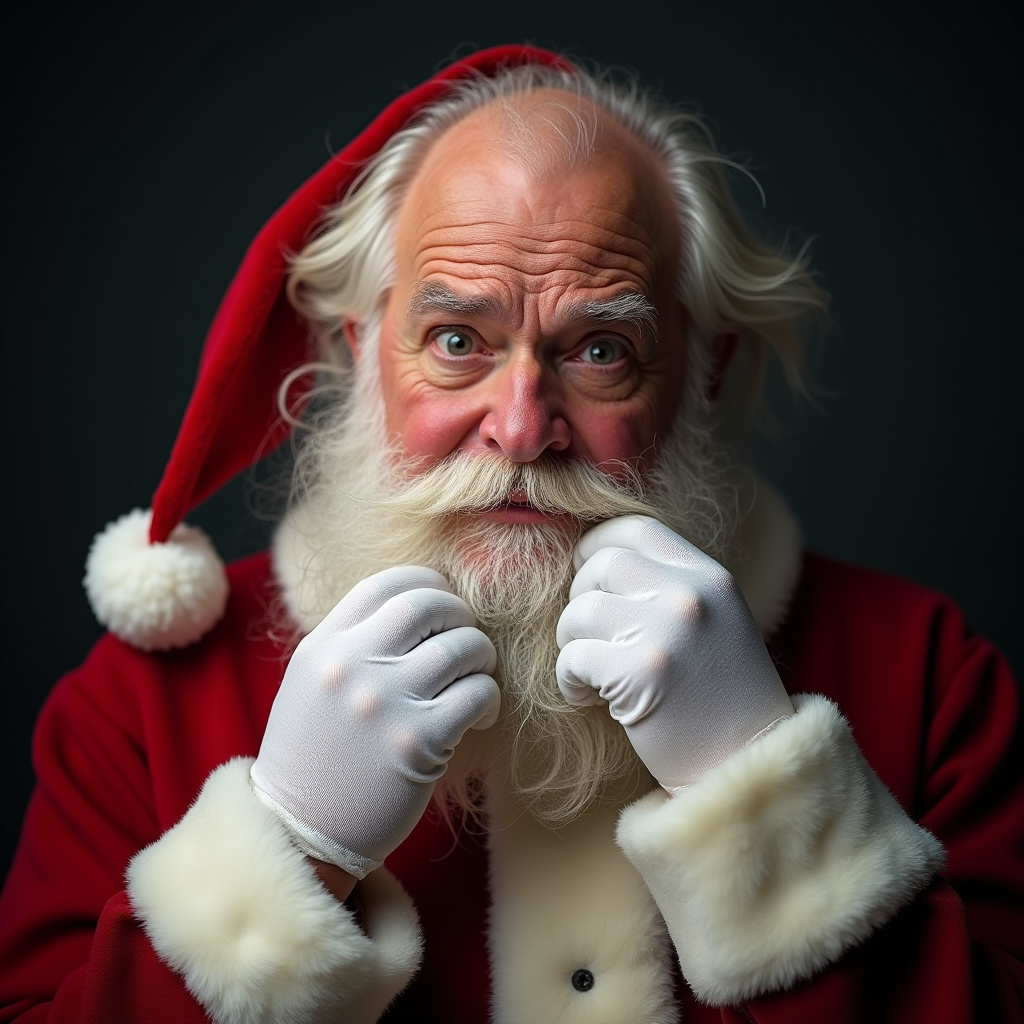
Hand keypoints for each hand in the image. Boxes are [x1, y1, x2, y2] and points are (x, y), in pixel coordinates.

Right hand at [250, 566, 498, 876]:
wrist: (302, 833)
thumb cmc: (313, 759)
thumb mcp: (311, 687)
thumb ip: (350, 646)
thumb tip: (411, 609)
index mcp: (322, 648)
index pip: (383, 585)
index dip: (425, 583)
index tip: (442, 599)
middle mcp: (350, 666)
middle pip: (426, 604)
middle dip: (459, 613)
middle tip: (465, 636)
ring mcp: (384, 702)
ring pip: (462, 645)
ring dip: (481, 656)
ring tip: (475, 678)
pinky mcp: (418, 741)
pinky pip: (478, 693)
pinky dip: (489, 698)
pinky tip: (479, 714)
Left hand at [555, 516, 792, 789]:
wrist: (746, 766)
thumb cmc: (720, 697)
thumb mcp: (714, 623)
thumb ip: (668, 587)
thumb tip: (594, 560)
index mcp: (711, 577)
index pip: (637, 529)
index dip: (599, 545)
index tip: (585, 573)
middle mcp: (691, 596)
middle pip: (602, 565)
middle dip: (581, 599)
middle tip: (589, 636)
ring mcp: (668, 633)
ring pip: (580, 611)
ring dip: (572, 643)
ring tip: (592, 673)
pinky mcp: (641, 675)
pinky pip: (573, 657)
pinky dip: (569, 680)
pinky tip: (589, 699)